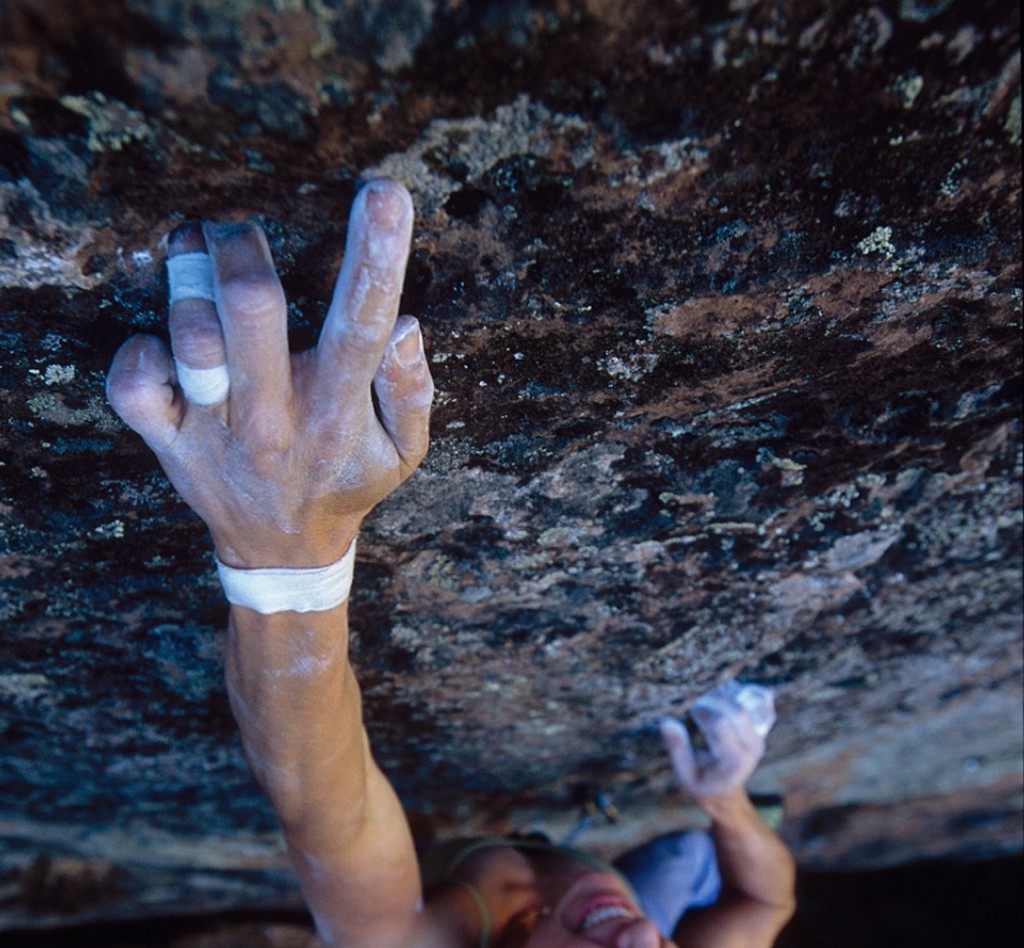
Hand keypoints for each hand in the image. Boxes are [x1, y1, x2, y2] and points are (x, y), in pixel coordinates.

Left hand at [106, 179, 432, 567]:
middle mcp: (274, 418)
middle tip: (239, 230)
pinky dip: (139, 350)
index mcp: (338, 412)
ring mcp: (216, 431)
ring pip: (190, 336)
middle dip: (241, 248)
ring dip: (187, 277)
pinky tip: (163, 341)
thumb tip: (406, 324)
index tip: (385, 192)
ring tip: (193, 246)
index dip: (377, 253)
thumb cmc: (347, 483)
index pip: (362, 322)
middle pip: (251, 308)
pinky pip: (132, 385)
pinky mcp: (169, 442)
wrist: (281, 551)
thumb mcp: (406, 451)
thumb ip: (413, 388)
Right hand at [660, 684, 773, 801]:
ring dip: (724, 696)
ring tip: (707, 702)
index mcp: (734, 760)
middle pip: (737, 710)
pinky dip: (739, 696)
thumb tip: (667, 722)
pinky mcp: (760, 733)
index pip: (720, 722)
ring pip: (745, 705)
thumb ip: (677, 749)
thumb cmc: (703, 785)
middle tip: (697, 705)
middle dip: (713, 700)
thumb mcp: (685, 776)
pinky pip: (756, 705)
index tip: (690, 712)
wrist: (726, 794)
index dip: (702, 711)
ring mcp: (759, 739)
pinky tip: (722, 698)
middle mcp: (752, 749)